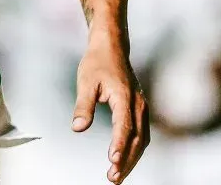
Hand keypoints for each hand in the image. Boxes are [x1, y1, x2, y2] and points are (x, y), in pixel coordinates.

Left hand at [72, 36, 149, 182]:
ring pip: (142, 140)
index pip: (124, 126)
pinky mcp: (140, 110)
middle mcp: (138, 104)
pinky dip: (135, 150)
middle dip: (126, 160)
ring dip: (132, 159)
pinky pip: (141, 135)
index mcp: (124, 97)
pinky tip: (124, 160)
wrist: (111, 48)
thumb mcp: (85, 82)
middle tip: (113, 177)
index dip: (119, 145)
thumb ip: (83, 105)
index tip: (112, 161)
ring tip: (117, 175)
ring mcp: (141, 108)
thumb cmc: (97, 63)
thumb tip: (78, 128)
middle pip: (136, 139)